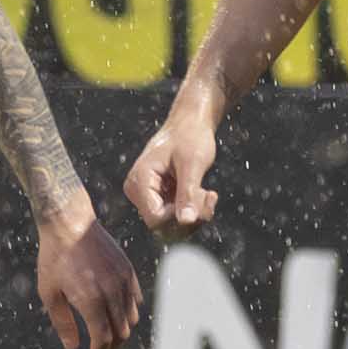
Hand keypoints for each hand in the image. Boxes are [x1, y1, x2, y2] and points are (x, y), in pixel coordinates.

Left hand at [36, 197, 142, 348]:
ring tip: (109, 340)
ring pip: (131, 318)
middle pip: (120, 333)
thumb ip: (63, 323)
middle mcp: (112, 292)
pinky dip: (130, 314)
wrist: (70, 222)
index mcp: (91, 300)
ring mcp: (123, 280)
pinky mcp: (128, 270)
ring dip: (122, 334)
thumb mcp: (49, 293)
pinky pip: (136, 300)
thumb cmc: (54, 258)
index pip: (102, 339)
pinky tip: (119, 318)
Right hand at [123, 93, 221, 233]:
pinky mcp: (159, 197)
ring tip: (208, 193)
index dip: (180, 216)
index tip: (200, 197)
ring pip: (172, 224)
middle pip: (163, 225)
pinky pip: (176, 216)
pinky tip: (205, 193)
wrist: (190, 123)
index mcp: (139, 180)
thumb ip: (187, 193)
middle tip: (209, 196)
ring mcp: (148, 195)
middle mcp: (138, 191)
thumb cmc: (190, 136)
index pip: (155, 218)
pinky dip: (194, 210)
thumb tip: (185, 221)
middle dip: (190, 215)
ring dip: (195, 213)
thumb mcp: (192, 164)